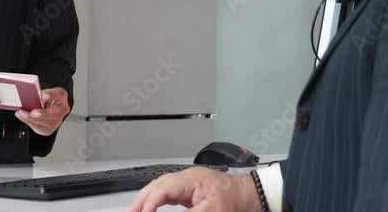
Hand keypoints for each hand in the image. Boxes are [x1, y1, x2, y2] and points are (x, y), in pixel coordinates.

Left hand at [14, 87, 69, 135]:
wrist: (45, 108)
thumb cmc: (43, 99)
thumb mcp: (41, 93)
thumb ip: (38, 94)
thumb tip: (30, 97)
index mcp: (61, 96)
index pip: (59, 94)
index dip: (51, 95)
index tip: (43, 95)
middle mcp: (62, 109)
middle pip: (56, 113)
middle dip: (43, 114)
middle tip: (32, 112)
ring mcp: (57, 121)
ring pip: (46, 123)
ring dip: (32, 119)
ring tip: (21, 113)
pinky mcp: (48, 129)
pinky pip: (39, 128)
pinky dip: (29, 122)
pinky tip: (22, 117)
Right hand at [127, 167, 259, 211]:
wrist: (252, 196)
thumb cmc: (236, 201)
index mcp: (192, 180)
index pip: (163, 189)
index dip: (149, 203)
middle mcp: (187, 178)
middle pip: (157, 185)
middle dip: (140, 200)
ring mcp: (188, 182)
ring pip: (160, 187)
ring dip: (146, 199)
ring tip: (134, 210)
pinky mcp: (190, 188)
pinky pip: (167, 192)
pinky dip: (156, 199)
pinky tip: (149, 207)